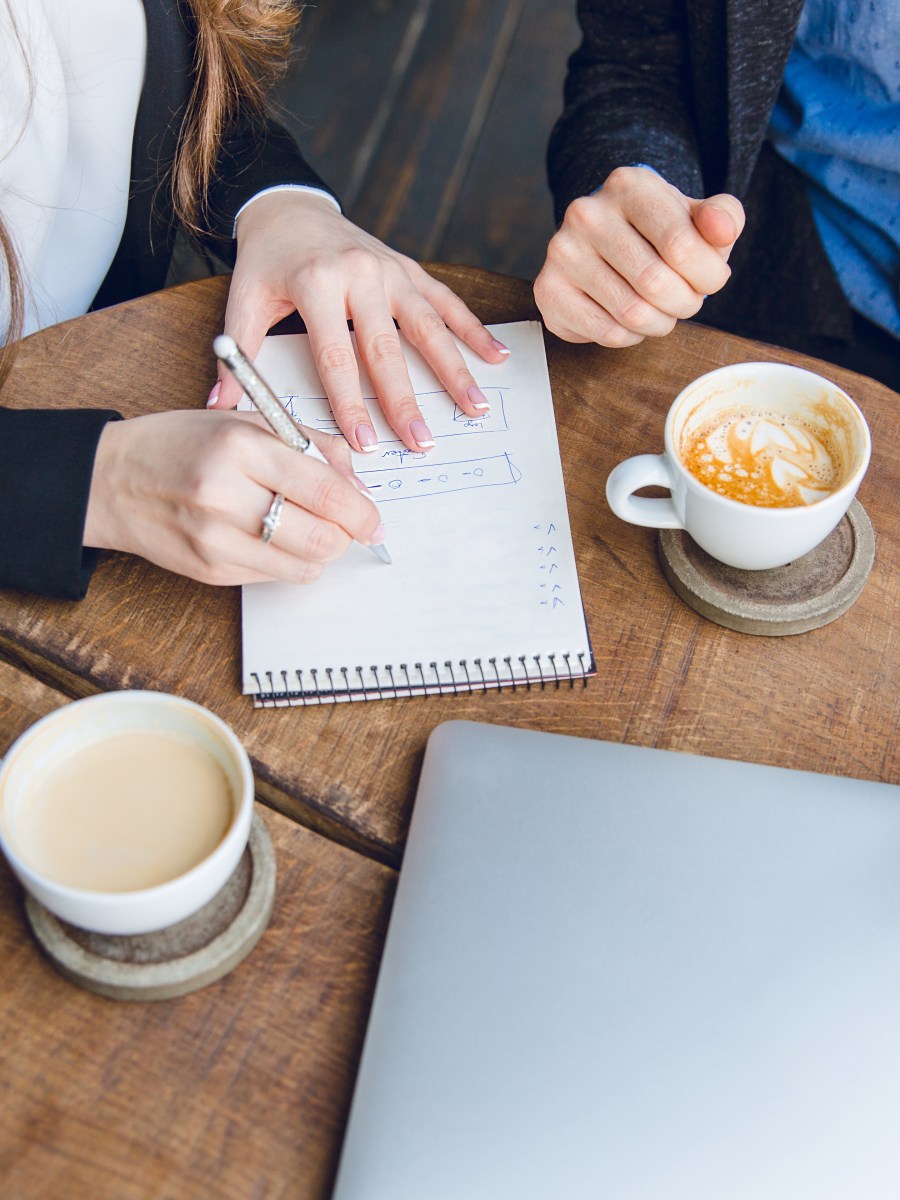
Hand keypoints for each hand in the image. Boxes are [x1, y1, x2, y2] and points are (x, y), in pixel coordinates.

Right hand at [83, 410, 383, 585]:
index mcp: (239, 447)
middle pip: (321, 537)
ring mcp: (215, 539)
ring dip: (319, 552)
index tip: (375, 520)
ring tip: (306, 529)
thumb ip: (310, 446)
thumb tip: (358, 486)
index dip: (362, 512)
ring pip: (303, 566)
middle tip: (347, 526)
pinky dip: (287, 562)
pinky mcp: (209, 570)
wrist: (112, 480)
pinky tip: (270, 538)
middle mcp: (226, 495)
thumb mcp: (246, 422)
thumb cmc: (182, 443)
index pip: (326, 492)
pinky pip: (274, 577)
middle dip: (345, 536)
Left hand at [209, 191, 508, 451]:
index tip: (365, 443)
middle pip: (387, 348)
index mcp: (316, 282)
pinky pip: (446, 302)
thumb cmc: (267, 263)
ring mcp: (390, 269)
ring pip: (427, 326)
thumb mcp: (243, 302)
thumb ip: (237, 355)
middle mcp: (359, 273)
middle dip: (406, 400)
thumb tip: (220, 407)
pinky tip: (495, 358)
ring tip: (474, 408)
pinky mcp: (410, 268)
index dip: (351, 403)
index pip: (336, 355)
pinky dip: (472, 330)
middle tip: (423, 442)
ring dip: (454, 369)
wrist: (290, 207)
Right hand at [534, 166, 744, 346]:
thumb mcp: (698, 216)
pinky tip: (629, 319)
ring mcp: (562, 253)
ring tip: (661, 310)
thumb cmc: (659, 231)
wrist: (606, 239)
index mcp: (629, 186)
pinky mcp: (548, 290)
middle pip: (656, 284)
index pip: (682, 246)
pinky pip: (606, 333)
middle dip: (685, 303)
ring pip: (632, 314)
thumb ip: (723, 217)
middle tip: (686, 300)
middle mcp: (587, 214)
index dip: (709, 276)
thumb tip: (722, 230)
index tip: (711, 279)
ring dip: (660, 323)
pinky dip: (630, 336)